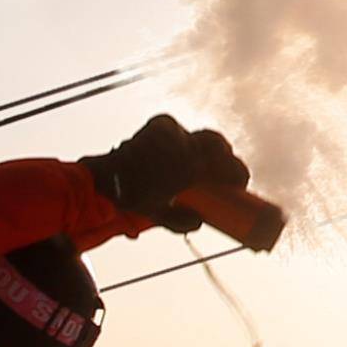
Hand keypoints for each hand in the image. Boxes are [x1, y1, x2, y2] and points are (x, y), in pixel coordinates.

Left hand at [84, 113, 279, 249]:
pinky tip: (182, 150)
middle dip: (226, 157)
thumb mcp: (160, 216)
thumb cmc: (133, 199)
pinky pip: (182, 130)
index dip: (239, 174)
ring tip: (204, 162)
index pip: (228, 166)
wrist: (106, 177)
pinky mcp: (160, 124)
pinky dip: (185, 140)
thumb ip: (183, 222)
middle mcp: (185, 145)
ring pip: (200, 136)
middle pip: (218, 144)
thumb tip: (200, 221)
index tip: (240, 184)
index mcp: (191, 168)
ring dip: (206, 148)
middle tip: (227, 170)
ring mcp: (172, 132)